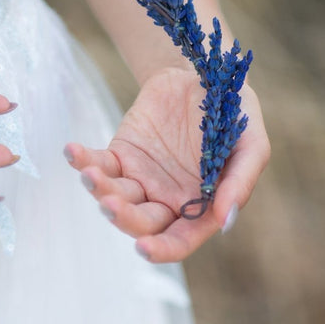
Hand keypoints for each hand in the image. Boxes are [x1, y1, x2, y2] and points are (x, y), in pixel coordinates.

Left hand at [64, 66, 269, 261]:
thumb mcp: (252, 144)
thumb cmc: (236, 114)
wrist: (205, 74)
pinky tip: (73, 151)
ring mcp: (140, 178)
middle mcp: (167, 199)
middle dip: (123, 218)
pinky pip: (98, 163)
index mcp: (199, 207)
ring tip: (90, 173)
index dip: (162, 249)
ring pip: (115, 196)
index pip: (179, 241)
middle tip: (111, 204)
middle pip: (140, 222)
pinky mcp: (120, 154)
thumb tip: (224, 219)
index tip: (143, 248)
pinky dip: (82, 160)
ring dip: (100, 189)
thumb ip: (241, 182)